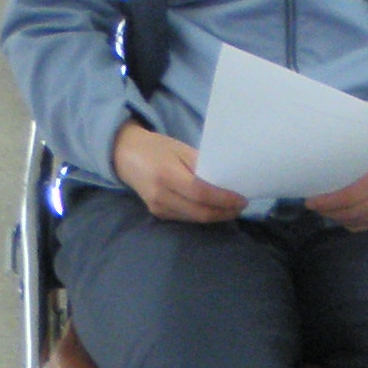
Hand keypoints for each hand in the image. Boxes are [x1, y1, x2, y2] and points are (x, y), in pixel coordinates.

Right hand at [112, 122, 245, 223]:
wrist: (125, 155)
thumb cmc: (157, 148)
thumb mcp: (181, 149)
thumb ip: (202, 165)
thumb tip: (227, 181)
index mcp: (166, 175)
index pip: (201, 193)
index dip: (224, 199)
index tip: (242, 198)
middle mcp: (160, 196)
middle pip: (199, 212)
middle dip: (225, 212)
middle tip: (241, 206)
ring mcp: (157, 207)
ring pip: (194, 218)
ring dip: (216, 216)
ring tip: (232, 208)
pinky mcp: (157, 213)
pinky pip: (186, 218)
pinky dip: (203, 215)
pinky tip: (214, 208)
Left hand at [307, 138, 367, 231]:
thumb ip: (353, 156)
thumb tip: (321, 166)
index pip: (349, 196)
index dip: (327, 201)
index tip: (310, 198)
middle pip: (350, 213)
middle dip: (327, 210)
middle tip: (313, 203)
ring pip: (356, 222)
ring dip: (336, 217)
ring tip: (325, 208)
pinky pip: (366, 226)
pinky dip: (349, 222)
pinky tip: (341, 213)